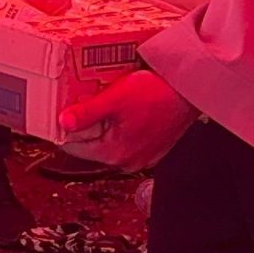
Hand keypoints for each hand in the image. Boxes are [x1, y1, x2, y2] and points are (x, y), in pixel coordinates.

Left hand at [56, 70, 197, 171]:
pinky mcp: (151, 150)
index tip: (63, 109)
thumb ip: (87, 113)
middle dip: (85, 124)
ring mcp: (141, 158)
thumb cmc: (159, 93)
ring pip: (107, 142)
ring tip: (106, 102)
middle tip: (86, 100)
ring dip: (102, 124)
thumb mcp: (116, 98)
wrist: (189, 90)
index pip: (72, 147)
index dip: (65, 126)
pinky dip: (119, 126)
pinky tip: (124, 109)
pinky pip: (124, 140)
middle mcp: (127, 162)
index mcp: (114, 154)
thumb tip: (64, 123)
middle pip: (89, 145)